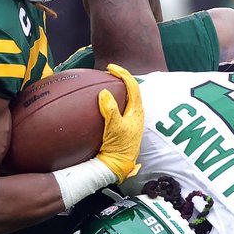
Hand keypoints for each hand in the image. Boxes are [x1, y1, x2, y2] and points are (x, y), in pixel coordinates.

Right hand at [95, 64, 143, 182]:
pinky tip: (96, 103)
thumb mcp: (115, 128)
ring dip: (116, 89)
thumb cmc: (119, 148)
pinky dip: (108, 100)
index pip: (133, 86)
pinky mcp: (122, 126)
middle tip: (108, 73)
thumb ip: (110, 109)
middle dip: (121, 79)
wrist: (117, 166)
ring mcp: (129, 120)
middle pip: (131, 90)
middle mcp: (135, 114)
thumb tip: (103, 93)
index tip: (110, 68)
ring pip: (125, 98)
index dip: (123, 74)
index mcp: (137, 112)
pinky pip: (117, 107)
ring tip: (103, 83)